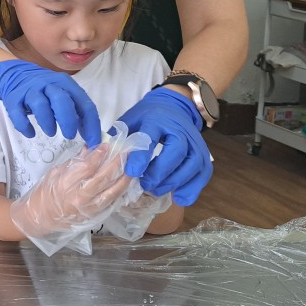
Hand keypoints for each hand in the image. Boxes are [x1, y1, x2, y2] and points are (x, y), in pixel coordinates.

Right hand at [0, 59, 101, 144]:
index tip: (93, 143)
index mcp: (66, 84)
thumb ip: (77, 111)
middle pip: (61, 100)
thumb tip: (92, 137)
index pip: (84, 104)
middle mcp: (48, 84)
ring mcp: (30, 91)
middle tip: (70, 135)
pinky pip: (18, 113)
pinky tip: (30, 133)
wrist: (16, 75)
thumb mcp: (64, 94)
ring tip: (51, 133)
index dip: (91, 124)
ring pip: (40, 105)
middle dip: (68, 120)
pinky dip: (24, 125)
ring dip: (47, 122)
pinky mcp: (14, 99)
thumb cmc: (45, 90)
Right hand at [9, 144, 130, 247]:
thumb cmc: (44, 193)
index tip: (107, 145)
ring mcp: (89, 208)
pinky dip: (120, 191)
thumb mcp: (54, 173)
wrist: (40, 218)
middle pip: (103, 178)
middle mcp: (80, 196)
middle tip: (125, 152)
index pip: (87, 167)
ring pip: (112, 191)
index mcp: (66, 183)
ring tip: (132, 167)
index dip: (99, 155)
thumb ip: (74, 163)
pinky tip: (126, 183)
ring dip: (124, 178)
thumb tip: (89, 148)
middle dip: (116, 163)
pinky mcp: (95, 216)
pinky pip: (112, 202)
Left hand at [118, 88, 211, 204]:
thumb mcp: (130, 120)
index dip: (142, 156)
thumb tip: (102, 155)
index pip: (151, 136)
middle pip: (177, 151)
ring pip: (193, 163)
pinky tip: (179, 198)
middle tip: (146, 185)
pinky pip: (203, 173)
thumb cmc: (147, 117)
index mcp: (156, 119)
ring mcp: (195, 142)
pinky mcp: (203, 154)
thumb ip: (119, 137)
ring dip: (175, 181)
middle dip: (161, 172)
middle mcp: (179, 129)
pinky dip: (193, 188)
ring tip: (157, 190)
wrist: (174, 107)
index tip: (133, 172)